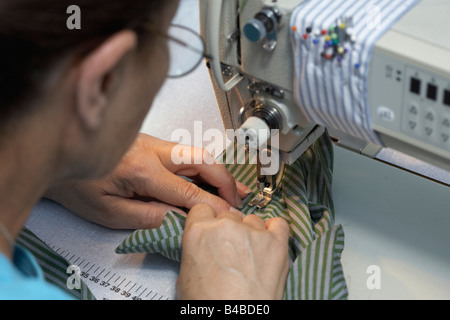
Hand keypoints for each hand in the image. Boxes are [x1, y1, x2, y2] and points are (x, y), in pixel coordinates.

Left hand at [45, 133, 250, 228]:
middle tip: (239, 199)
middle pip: (202, 161)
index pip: (189, 191)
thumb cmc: (77, 184)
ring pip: (196, 153)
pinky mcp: (150, 143)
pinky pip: (185, 154)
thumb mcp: (108, 211)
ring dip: (219, 171)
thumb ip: (147, 216)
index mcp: (141, 169)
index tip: (229, 216)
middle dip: (226, 180)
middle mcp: (151, 150)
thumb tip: (179, 219)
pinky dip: (204, 167)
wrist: (60, 155)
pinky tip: (212, 177)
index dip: (214, 205)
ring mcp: (152, 143)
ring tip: (237, 188)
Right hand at [176, 204, 289, 299]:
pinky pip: (279, 224)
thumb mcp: (186, 276)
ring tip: (251, 256)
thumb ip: (195, 251)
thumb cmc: (209, 304)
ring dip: (251, 233)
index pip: (203, 209)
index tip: (211, 232)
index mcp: (198, 231)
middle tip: (231, 252)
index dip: (207, 221)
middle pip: (228, 215)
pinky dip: (275, 231)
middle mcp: (226, 226)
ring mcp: (253, 232)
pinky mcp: (276, 242)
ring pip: (252, 220)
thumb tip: (203, 249)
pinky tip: (269, 244)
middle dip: (229, 230)